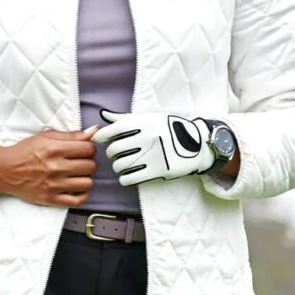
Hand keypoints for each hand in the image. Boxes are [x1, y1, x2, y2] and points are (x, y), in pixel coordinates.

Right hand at [0, 125, 98, 206]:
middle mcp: (55, 167)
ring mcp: (54, 185)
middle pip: (91, 166)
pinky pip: (78, 201)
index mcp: (55, 149)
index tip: (83, 150)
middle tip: (79, 163)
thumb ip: (71, 135)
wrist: (4, 170)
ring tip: (77, 176)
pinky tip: (76, 189)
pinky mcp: (51, 199)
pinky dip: (82, 195)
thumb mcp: (46, 137)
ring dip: (86, 179)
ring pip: (88, 183)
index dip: (89, 148)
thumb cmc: (24, 152)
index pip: (89, 148)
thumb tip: (94, 130)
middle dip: (88, 163)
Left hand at [92, 109, 218, 184]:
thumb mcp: (150, 119)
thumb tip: (104, 115)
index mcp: (143, 123)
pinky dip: (124, 178)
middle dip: (112, 153)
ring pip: (120, 165)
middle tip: (116, 154)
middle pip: (114, 150)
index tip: (98, 140)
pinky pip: (129, 178)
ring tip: (123, 164)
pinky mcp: (156, 171)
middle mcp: (146, 138)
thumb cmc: (169, 130)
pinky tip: (127, 175)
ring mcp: (151, 155)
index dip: (101, 136)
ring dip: (118, 166)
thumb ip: (125, 118)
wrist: (196, 145)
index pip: (113, 130)